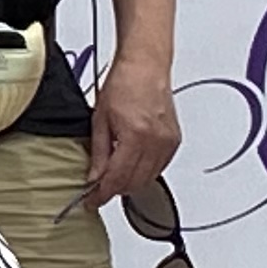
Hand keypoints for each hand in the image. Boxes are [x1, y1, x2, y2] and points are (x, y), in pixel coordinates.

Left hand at [82, 46, 181, 212]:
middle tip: (98, 188)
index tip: (91, 201)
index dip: (102, 194)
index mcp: (135, 136)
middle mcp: (156, 141)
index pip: (118, 178)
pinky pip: (159, 168)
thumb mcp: (100, 119)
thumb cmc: (124, 83)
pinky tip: (131, 162)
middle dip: (115, 189)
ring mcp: (168, 142)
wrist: (145, 66)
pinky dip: (144, 171)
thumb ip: (98, 153)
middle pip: (134, 183)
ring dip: (129, 182)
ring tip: (113, 172)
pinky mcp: (174, 141)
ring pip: (148, 179)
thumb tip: (93, 178)